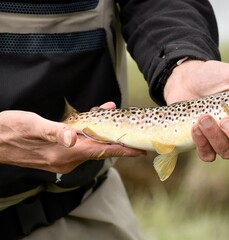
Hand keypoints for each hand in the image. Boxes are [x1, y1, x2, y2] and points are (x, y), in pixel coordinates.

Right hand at [0, 103, 144, 172]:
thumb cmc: (10, 130)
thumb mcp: (33, 126)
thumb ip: (55, 132)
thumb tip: (73, 139)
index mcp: (65, 153)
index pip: (101, 152)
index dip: (122, 150)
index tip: (140, 151)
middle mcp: (66, 159)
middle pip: (99, 149)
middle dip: (115, 138)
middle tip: (131, 129)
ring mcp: (62, 158)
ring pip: (90, 145)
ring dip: (100, 131)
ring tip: (108, 113)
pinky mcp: (56, 154)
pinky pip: (79, 144)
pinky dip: (87, 132)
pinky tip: (89, 119)